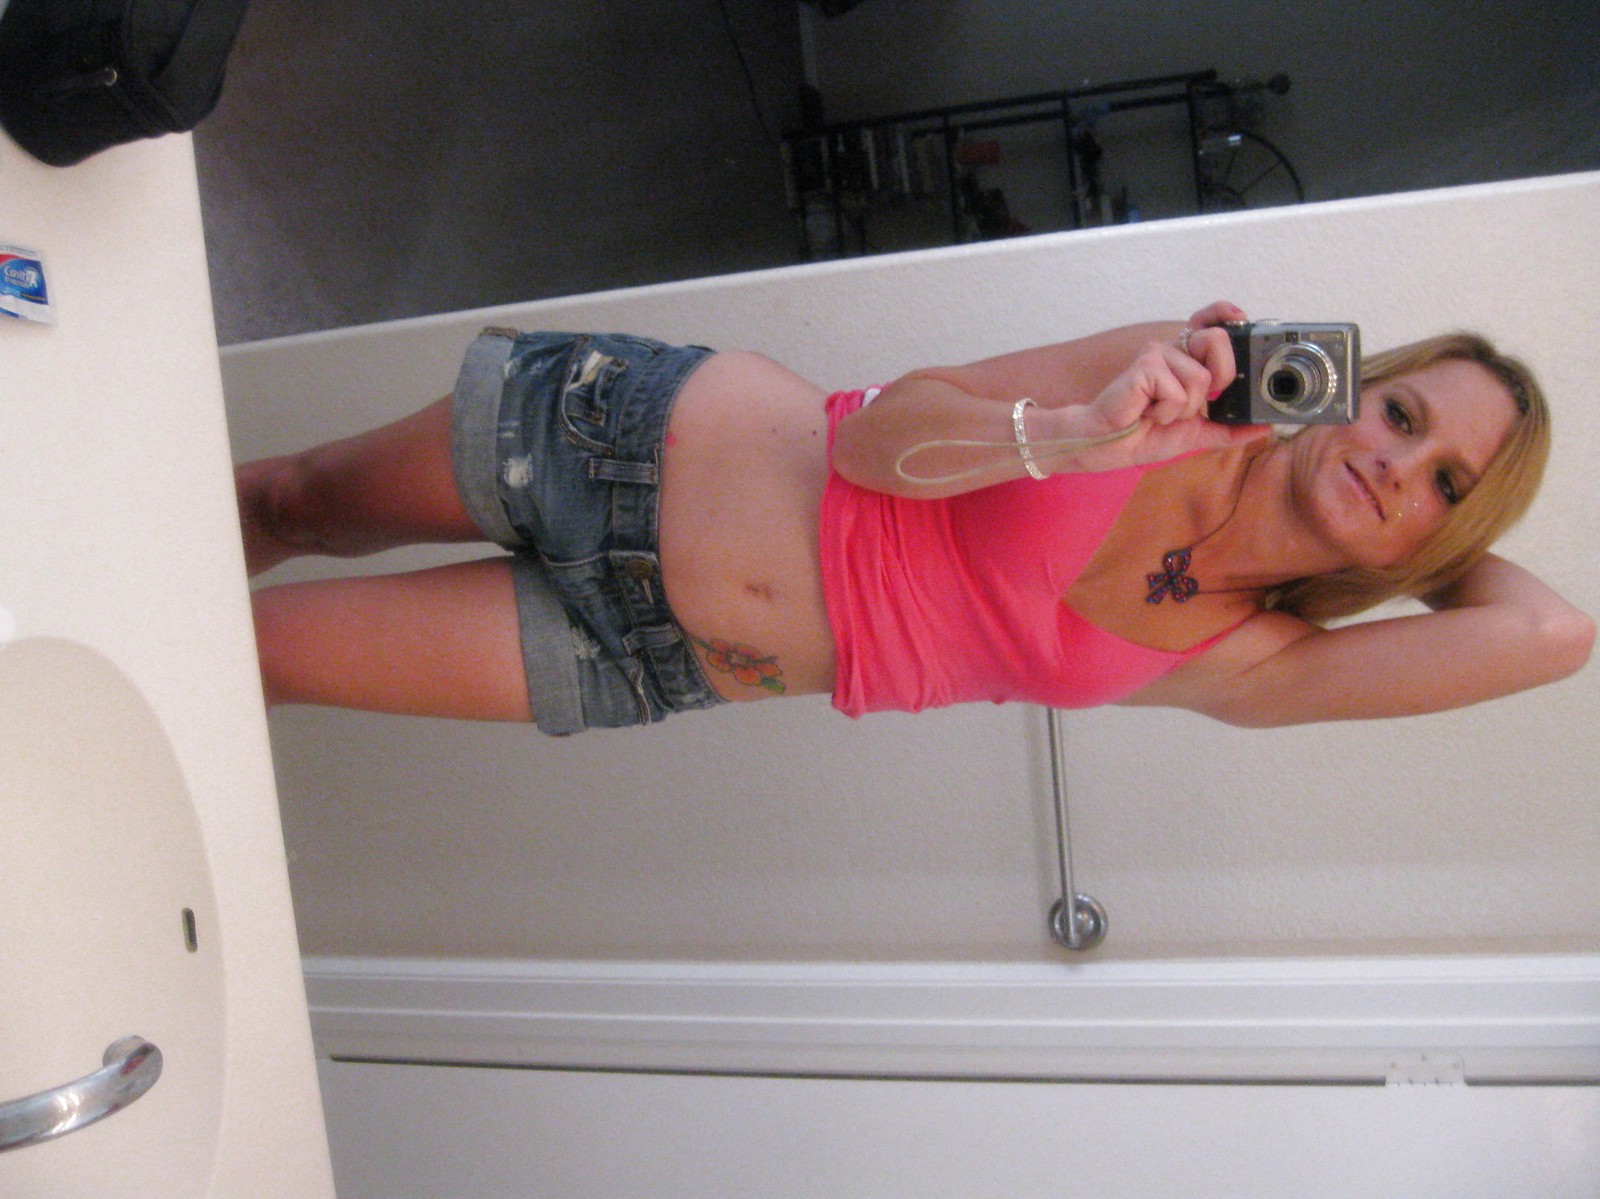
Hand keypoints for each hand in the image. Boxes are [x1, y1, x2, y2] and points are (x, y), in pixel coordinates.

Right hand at [1055, 311, 1268, 468]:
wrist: (1112, 447)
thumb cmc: (1146, 435)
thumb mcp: (1198, 433)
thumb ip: (1230, 428)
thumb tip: (1266, 426)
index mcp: (1186, 358)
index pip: (1210, 320)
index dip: (1225, 314)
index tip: (1238, 317)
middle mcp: (1174, 349)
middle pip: (1218, 340)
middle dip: (1220, 378)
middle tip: (1199, 401)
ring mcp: (1158, 353)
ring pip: (1201, 377)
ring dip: (1185, 409)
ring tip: (1161, 412)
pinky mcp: (1145, 364)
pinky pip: (1178, 391)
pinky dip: (1167, 412)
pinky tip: (1147, 411)